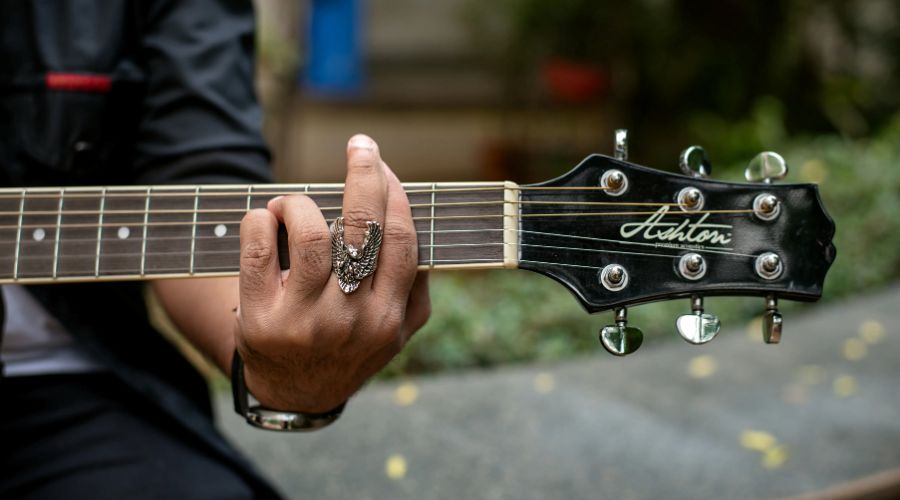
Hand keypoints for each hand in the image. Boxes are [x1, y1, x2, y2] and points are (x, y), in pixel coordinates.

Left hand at [235, 135, 429, 411]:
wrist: (296, 396)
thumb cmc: (349, 348)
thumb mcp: (394, 332)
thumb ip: (415, 288)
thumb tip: (414, 225)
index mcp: (389, 316)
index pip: (400, 240)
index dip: (393, 193)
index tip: (384, 165)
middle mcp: (352, 319)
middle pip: (363, 229)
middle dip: (364, 174)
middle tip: (360, 145)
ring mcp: (306, 321)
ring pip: (309, 235)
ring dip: (300, 203)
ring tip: (292, 203)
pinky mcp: (261, 321)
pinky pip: (259, 251)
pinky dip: (261, 220)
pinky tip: (265, 218)